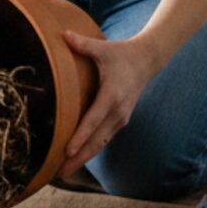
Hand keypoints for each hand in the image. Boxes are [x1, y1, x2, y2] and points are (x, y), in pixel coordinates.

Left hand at [57, 32, 165, 178]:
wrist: (146, 61)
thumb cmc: (120, 54)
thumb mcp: (103, 48)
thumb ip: (83, 44)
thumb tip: (64, 35)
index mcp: (112, 95)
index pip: (94, 120)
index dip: (81, 136)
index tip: (68, 149)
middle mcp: (118, 112)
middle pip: (96, 140)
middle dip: (79, 157)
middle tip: (60, 172)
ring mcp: (120, 119)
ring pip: (100, 144)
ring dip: (83, 158)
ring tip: (63, 172)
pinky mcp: (119, 121)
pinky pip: (103, 139)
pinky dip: (90, 151)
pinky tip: (76, 159)